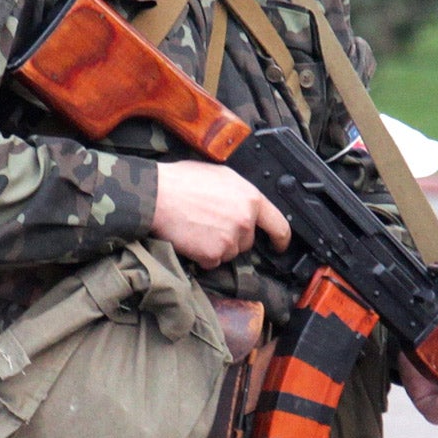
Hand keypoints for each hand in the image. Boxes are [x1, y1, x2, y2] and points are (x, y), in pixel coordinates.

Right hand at [150, 160, 291, 268]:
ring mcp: (230, 240)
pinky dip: (202, 255)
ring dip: (217, 246)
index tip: (279, 246)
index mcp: (250, 199)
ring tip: (197, 227)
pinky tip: (191, 238)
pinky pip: (212, 262)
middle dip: (233, 236)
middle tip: (210, 222)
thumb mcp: (220, 175)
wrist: (156, 196)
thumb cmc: (182, 181)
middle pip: (247, 241)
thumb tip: (246, 204)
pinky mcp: (213, 255)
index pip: (279, 225)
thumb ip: (240, 193)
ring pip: (230, 252)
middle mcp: (245, 221)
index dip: (281, 239)